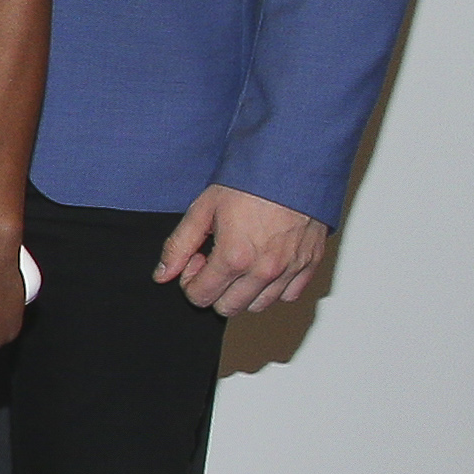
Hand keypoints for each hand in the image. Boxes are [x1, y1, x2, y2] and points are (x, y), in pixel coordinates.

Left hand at [159, 184, 327, 317]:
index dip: (191, 282)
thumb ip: (178, 246)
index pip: (201, 297)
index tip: (196, 261)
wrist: (292, 166)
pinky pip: (289, 295)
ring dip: (242, 291)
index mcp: (235, 257)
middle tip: (216, 261)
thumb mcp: (202, 209)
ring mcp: (290, 269)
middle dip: (214, 290)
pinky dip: (274, 288)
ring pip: (258, 305)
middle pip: (228, 308)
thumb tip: (163, 274)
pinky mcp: (310, 264)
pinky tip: (263, 265)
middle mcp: (265, 270)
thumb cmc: (250, 182)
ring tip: (240, 261)